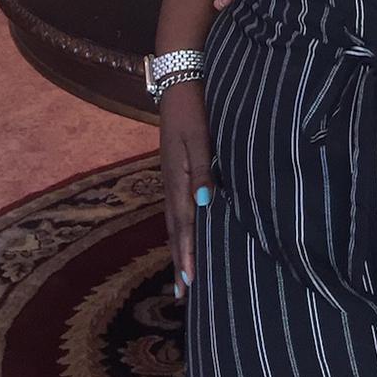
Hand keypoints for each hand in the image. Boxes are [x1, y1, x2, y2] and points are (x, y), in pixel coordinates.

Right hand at [158, 81, 211, 295]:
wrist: (179, 82)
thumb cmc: (193, 110)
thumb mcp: (198, 138)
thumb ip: (201, 170)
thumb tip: (205, 204)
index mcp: (177, 180)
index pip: (183, 226)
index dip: (187, 255)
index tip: (190, 285)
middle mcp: (171, 184)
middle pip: (175, 230)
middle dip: (180, 261)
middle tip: (183, 294)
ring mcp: (171, 177)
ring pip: (174, 222)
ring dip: (179, 249)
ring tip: (182, 275)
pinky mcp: (175, 170)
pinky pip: (177, 208)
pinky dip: (181, 229)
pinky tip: (186, 234)